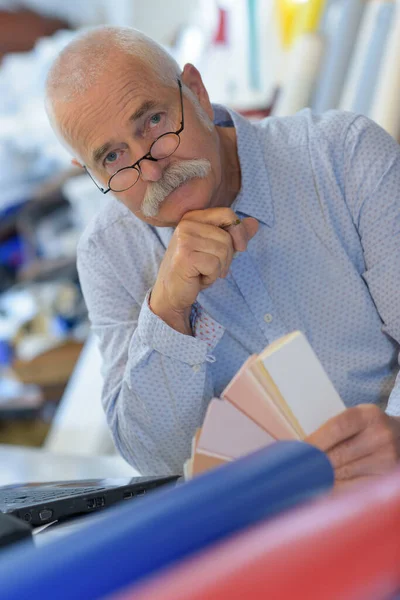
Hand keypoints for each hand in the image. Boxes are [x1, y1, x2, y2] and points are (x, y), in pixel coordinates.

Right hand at [150, 208, 258, 333]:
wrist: (171, 292)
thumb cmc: (194, 269)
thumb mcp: (216, 249)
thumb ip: (234, 235)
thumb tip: (254, 223)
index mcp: (193, 217)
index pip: (227, 213)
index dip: (239, 231)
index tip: (239, 248)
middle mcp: (187, 224)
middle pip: (227, 237)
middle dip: (227, 257)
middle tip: (211, 266)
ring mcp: (184, 239)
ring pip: (223, 251)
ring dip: (219, 268)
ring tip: (203, 272)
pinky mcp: (185, 256)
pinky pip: (215, 265)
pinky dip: (211, 276)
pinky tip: (198, 278)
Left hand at [306, 404, 399, 490]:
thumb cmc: (368, 428)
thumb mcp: (356, 419)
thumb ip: (334, 429)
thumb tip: (301, 449)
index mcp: (368, 415)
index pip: (336, 427)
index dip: (315, 441)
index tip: (298, 451)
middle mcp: (380, 436)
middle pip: (338, 454)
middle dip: (314, 463)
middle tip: (295, 469)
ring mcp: (386, 460)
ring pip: (344, 474)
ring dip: (322, 478)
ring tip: (306, 479)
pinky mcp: (385, 479)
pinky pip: (354, 488)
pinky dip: (336, 489)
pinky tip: (323, 488)